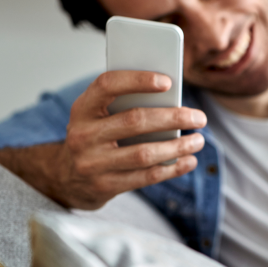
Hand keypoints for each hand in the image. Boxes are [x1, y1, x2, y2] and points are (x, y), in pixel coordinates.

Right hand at [51, 70, 205, 208]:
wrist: (68, 178)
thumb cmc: (95, 137)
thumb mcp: (98, 116)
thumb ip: (125, 104)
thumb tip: (172, 99)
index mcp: (82, 108)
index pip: (108, 85)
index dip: (138, 80)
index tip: (168, 82)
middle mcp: (83, 135)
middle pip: (135, 121)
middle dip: (173, 118)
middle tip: (199, 118)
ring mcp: (92, 163)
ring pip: (144, 153)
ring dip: (178, 147)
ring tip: (198, 141)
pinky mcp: (104, 186)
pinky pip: (145, 177)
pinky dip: (172, 169)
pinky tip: (189, 161)